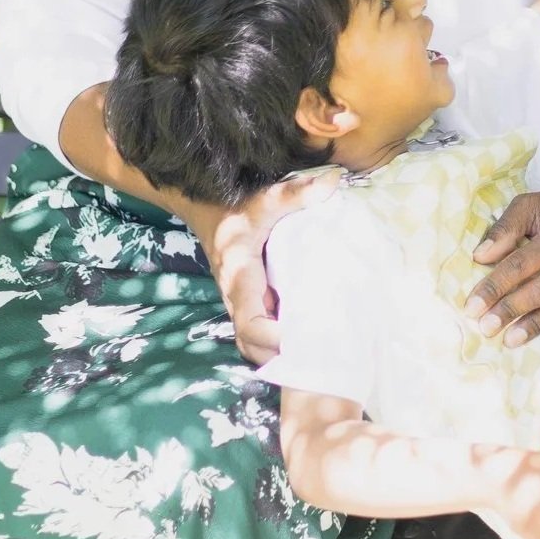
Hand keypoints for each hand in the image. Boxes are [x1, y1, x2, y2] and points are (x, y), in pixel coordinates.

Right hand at [185, 174, 334, 364]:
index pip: (250, 324)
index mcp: (239, 278)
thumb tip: (333, 182)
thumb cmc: (236, 206)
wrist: (205, 208)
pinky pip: (258, 330)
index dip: (274, 339)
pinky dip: (277, 341)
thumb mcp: (265, 199)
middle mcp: (236, 298)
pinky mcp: (248, 300)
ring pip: (252, 343)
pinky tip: (307, 336)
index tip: (305, 338)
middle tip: (320, 354)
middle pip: (250, 344)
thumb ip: (297, 193)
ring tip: (316, 351)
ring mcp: (241, 302)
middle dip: (280, 356)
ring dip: (278, 353)